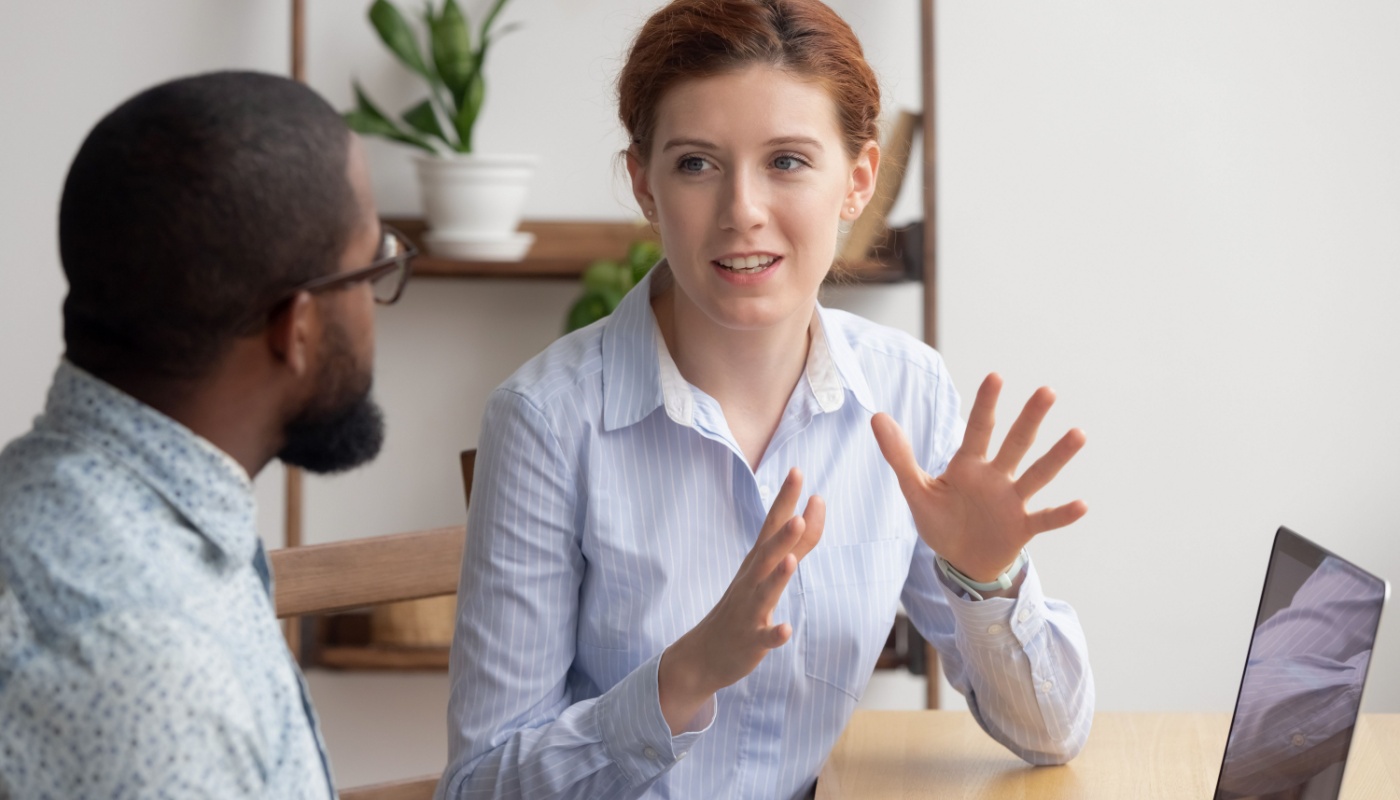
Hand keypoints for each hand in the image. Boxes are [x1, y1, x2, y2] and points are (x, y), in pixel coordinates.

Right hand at [658, 467, 823, 732]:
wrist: (704, 653)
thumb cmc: (743, 606)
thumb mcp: (768, 571)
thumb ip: (797, 542)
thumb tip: (816, 506)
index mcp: (756, 563)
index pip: (771, 525)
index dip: (784, 500)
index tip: (797, 471)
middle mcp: (750, 581)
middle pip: (767, 554)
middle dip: (783, 534)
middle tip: (800, 511)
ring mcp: (748, 611)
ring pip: (764, 592)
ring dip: (778, 577)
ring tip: (791, 560)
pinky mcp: (749, 641)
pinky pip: (763, 638)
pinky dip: (774, 634)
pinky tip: (785, 630)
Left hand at [871, 373, 1085, 582]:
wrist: (959, 561)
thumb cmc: (941, 521)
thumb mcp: (916, 489)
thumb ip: (899, 455)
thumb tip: (877, 416)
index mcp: (969, 465)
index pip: (977, 429)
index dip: (985, 405)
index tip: (995, 376)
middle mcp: (996, 477)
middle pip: (1015, 443)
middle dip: (1029, 418)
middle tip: (1047, 391)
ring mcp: (1012, 501)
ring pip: (1037, 475)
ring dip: (1057, 456)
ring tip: (1077, 433)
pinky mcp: (1022, 528)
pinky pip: (1045, 519)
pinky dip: (1062, 514)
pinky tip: (1082, 504)